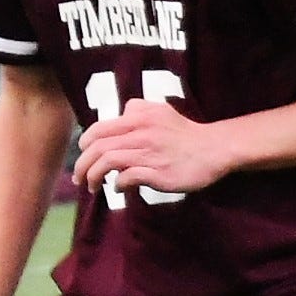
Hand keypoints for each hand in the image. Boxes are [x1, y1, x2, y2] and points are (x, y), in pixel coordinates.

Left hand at [74, 100, 235, 195]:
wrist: (215, 149)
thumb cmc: (185, 133)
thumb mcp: (161, 110)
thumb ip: (139, 108)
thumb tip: (121, 112)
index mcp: (139, 118)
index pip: (98, 129)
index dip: (84, 145)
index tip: (83, 156)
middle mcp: (141, 133)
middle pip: (98, 147)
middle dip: (82, 165)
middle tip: (79, 177)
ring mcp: (150, 153)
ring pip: (109, 162)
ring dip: (94, 176)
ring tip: (93, 186)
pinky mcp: (159, 173)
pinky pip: (128, 177)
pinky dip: (118, 184)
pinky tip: (119, 188)